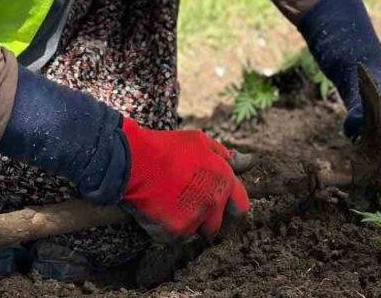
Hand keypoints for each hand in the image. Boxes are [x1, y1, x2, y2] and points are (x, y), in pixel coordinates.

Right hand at [120, 118, 249, 239]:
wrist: (133, 161)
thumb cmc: (167, 148)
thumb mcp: (200, 142)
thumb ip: (225, 156)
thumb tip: (248, 161)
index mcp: (224, 181)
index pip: (240, 206)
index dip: (228, 206)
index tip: (216, 203)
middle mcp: (213, 202)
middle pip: (217, 225)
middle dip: (206, 219)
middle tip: (187, 204)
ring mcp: (195, 219)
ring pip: (196, 232)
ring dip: (187, 224)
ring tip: (169, 204)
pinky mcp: (175, 232)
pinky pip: (176, 238)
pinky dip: (168, 229)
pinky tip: (157, 211)